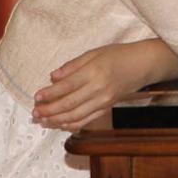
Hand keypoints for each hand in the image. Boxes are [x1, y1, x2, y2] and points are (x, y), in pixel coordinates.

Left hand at [32, 40, 177, 130]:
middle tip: (35, 112)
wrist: (143, 65)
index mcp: (95, 71)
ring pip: (76, 116)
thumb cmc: (119, 55)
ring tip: (43, 120)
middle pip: (68, 104)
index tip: (36, 97)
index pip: (67, 86)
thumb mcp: (95, 52)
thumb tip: (53, 77)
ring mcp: (104, 100)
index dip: (49, 93)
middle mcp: (99, 88)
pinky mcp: (107, 107)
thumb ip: (73, 66)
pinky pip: (87, 120)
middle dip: (49, 110)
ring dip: (56, 120)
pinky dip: (72, 125)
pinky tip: (60, 124)